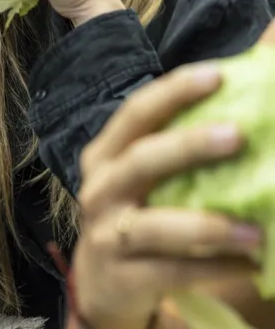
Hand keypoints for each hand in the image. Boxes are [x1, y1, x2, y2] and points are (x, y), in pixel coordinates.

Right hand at [73, 64, 259, 328]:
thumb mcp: (143, 176)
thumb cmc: (136, 214)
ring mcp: (106, 234)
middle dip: (187, 145)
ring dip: (208, 226)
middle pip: (140, 161)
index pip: (135, 114)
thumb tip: (249, 93)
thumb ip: (178, 140)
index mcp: (105, 155)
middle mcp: (100, 189)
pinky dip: (214, 267)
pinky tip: (252, 263)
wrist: (100, 284)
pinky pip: (171, 271)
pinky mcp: (122, 276)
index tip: (219, 74)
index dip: (173, 92)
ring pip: (154, 226)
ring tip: (258, 231)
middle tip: (238, 135)